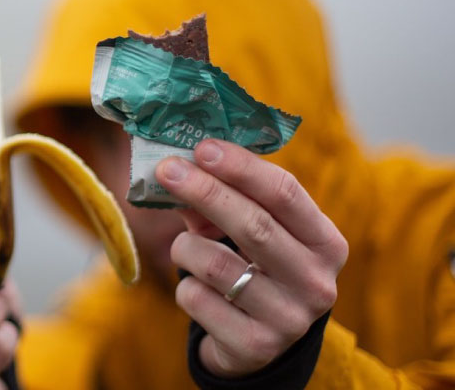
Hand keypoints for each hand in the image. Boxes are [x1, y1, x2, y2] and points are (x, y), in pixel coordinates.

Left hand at [156, 139, 347, 376]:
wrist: (259, 344)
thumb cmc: (256, 271)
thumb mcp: (253, 235)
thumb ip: (223, 202)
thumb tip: (179, 169)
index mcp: (326, 243)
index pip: (285, 193)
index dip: (240, 167)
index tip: (202, 147)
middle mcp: (316, 282)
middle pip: (254, 225)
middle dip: (204, 191)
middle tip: (167, 170)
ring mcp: (288, 319)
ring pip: (216, 265)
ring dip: (185, 247)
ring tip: (184, 248)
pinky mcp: (254, 346)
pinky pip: (197, 299)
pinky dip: (185, 286)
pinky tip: (197, 289)